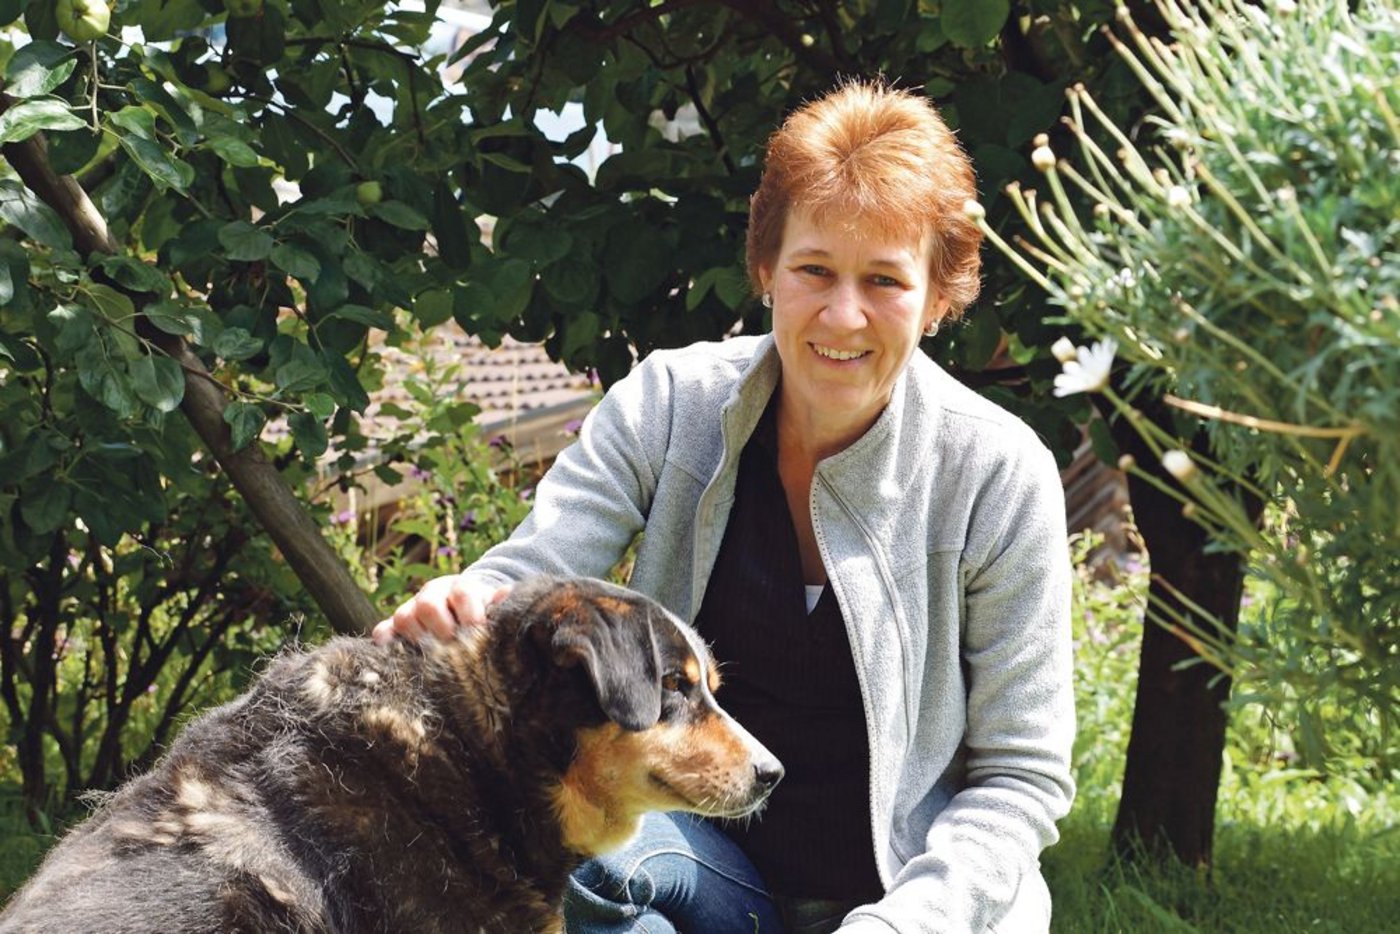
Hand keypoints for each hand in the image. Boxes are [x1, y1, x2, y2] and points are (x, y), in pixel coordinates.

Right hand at [372, 575, 511, 644]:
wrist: (463, 610)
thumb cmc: (482, 612)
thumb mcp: (494, 608)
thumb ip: (500, 604)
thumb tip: (507, 594)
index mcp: (460, 587)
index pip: (462, 593)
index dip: (471, 615)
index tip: (478, 633)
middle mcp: (432, 594)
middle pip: (428, 604)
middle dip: (442, 629)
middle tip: (455, 650)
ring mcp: (411, 608)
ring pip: (403, 617)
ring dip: (418, 639)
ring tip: (434, 658)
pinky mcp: (394, 625)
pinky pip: (383, 631)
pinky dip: (388, 644)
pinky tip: (400, 660)